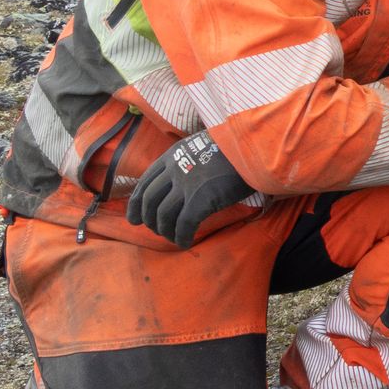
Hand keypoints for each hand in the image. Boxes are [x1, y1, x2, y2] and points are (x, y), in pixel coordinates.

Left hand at [126, 129, 254, 248]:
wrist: (254, 146)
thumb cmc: (235, 148)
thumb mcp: (203, 146)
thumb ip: (189, 160)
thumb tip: (185, 179)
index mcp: (173, 155)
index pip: (145, 183)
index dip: (135, 204)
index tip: (134, 218)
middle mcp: (175, 169)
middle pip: (149, 201)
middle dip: (148, 220)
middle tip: (155, 231)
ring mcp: (186, 185)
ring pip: (163, 215)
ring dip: (165, 231)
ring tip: (173, 237)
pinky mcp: (200, 199)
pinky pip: (184, 224)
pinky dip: (182, 237)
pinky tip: (186, 242)